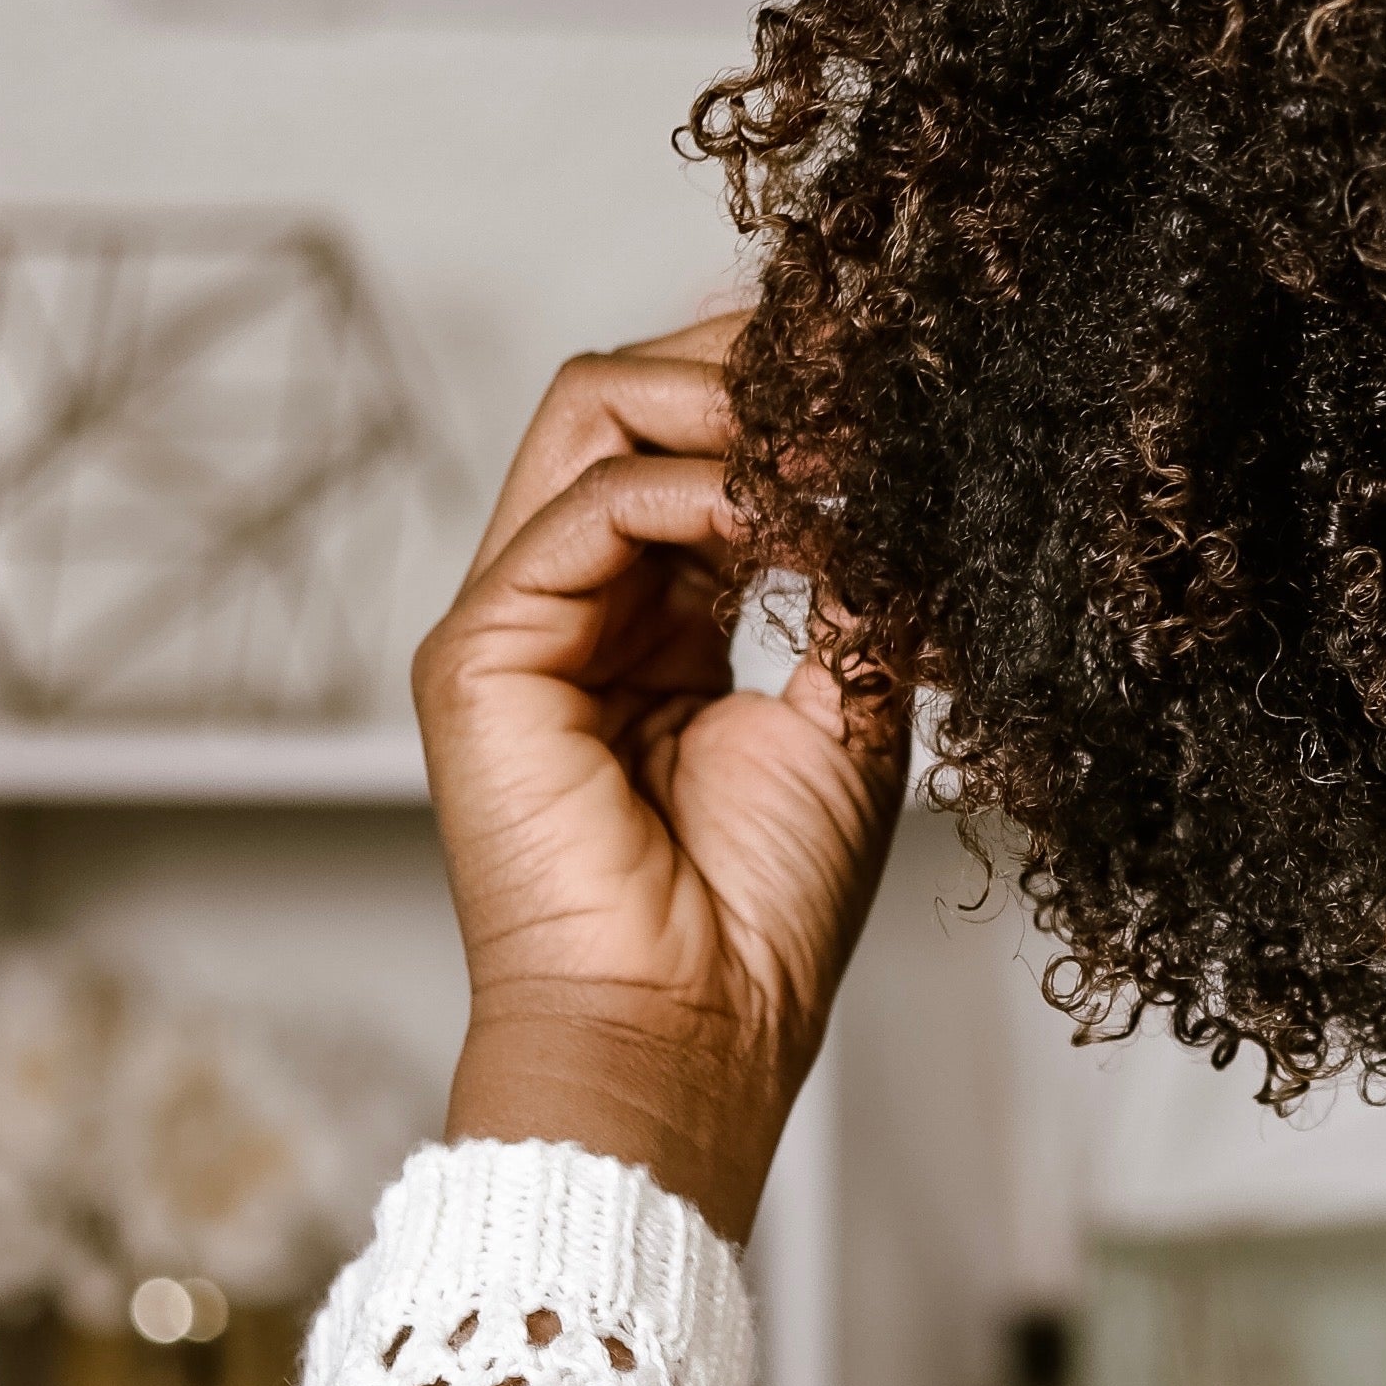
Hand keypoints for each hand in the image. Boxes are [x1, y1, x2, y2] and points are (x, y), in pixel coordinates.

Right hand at [417, 312, 909, 1239]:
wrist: (694, 1027)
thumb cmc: (762, 909)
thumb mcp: (849, 711)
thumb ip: (860, 591)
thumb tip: (907, 484)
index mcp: (652, 620)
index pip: (696, 448)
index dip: (784, 393)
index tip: (891, 369)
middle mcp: (574, 604)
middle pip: (630, 400)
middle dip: (747, 358)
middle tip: (861, 358)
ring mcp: (516, 621)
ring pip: (595, 416)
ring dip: (729, 402)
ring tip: (837, 432)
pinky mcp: (479, 654)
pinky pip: (590, 510)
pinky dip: (701, 487)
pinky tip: (790, 511)